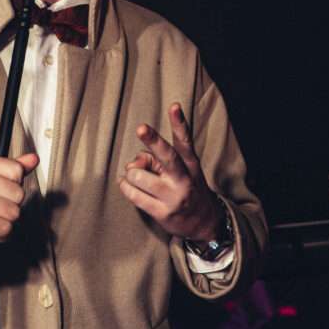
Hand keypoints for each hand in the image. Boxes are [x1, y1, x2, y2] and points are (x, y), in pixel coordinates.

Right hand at [0, 152, 38, 259]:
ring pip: (13, 212)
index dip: (14, 186)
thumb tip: (33, 159)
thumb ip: (10, 169)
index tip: (0, 192)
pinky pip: (4, 227)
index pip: (16, 170)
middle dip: (11, 206)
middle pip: (18, 193)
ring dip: (6, 221)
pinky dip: (1, 233)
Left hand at [118, 103, 220, 241]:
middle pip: (166, 156)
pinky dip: (125, 187)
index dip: (179, 123)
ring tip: (136, 177)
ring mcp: (173, 197)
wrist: (203, 222)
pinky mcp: (162, 212)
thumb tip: (134, 163)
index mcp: (190, 163)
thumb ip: (155, 159)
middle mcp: (183, 178)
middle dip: (152, 140)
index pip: (184, 140)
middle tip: (141, 127)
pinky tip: (127, 185)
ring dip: (131, 175)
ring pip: (139, 176)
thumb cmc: (184, 187)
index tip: (174, 106)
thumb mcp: (180, 170)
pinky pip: (133, 195)